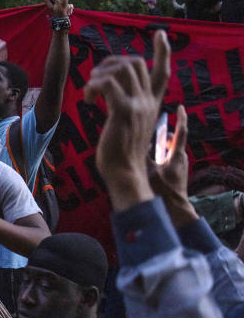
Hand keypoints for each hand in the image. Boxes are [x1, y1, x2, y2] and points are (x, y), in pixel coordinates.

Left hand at [84, 29, 169, 209]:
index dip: (162, 51)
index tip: (159, 33)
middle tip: (95, 78)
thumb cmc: (121, 154)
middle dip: (111, 62)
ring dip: (99, 74)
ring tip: (90, 92)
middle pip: (135, 63)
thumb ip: (127, 107)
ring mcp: (138, 105)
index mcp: (152, 104)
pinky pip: (108, 84)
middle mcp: (148, 101)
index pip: (162, 72)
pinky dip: (94, 86)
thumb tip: (112, 92)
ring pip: (121, 69)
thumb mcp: (129, 125)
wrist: (125, 174)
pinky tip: (88, 100)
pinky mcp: (123, 112)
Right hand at [148, 105, 194, 224]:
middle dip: (167, 132)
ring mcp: (179, 168)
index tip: (180, 107)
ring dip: (162, 145)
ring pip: (171, 151)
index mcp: (177, 155)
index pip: (181, 132)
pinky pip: (169, 160)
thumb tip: (137, 142)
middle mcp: (181, 159)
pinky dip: (161, 156)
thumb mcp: (149, 170)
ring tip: (152, 141)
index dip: (181, 118)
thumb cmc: (162, 190)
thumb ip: (144, 155)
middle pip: (175, 141)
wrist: (174, 210)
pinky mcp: (176, 175)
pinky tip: (151, 158)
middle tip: (159, 125)